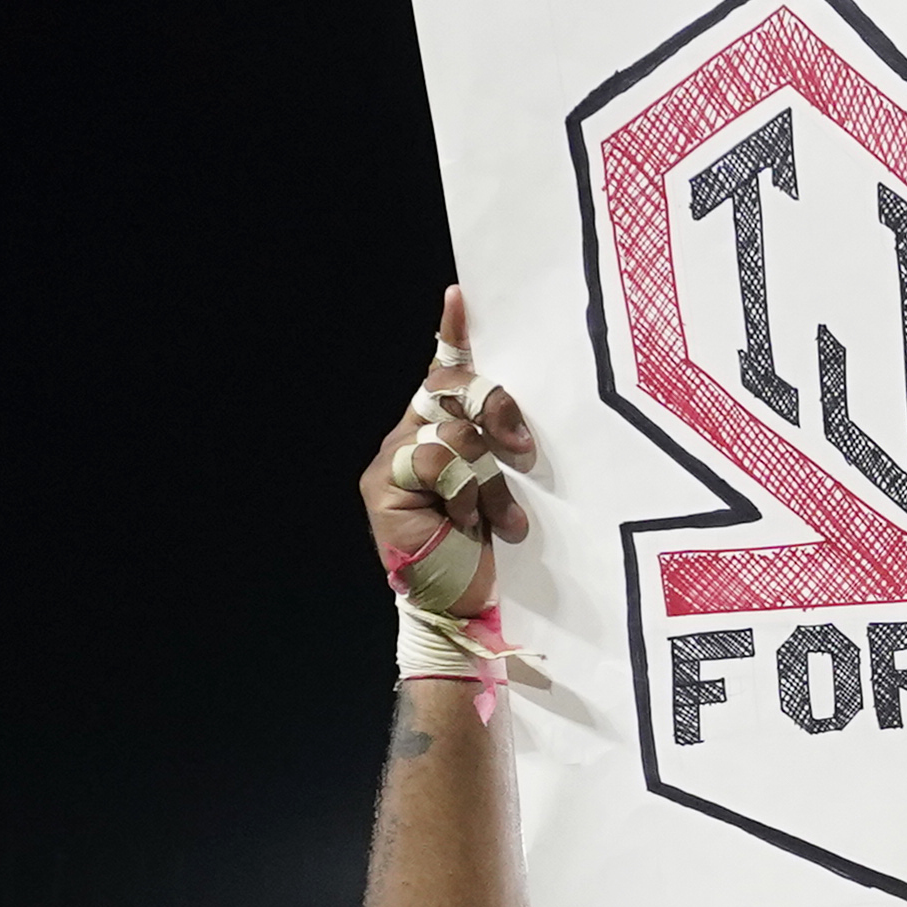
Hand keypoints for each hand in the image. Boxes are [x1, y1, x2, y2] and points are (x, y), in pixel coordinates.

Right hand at [366, 287, 538, 696]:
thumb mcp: (498, 490)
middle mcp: (404, 442)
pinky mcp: (383, 488)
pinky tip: (471, 525)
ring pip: (448, 430)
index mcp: (433, 437)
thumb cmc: (482, 554)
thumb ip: (492, 451)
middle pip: (450, 393)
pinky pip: (435, 461)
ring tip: (497, 519)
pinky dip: (465, 492)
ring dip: (486, 477)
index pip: (439, 377)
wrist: (458, 609)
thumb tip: (511, 429)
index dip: (450, 337)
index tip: (459, 297)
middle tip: (523, 452)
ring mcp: (389, 464)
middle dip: (495, 413)